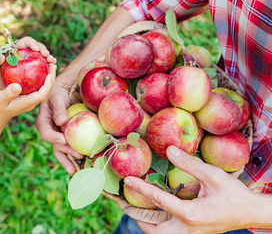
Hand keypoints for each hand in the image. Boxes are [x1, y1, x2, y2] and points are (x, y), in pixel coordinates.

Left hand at [0, 36, 56, 88]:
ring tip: (52, 62)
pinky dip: (49, 66)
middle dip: (43, 49)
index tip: (35, 49)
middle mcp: (27, 51)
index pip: (27, 41)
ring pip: (43, 56)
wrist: (3, 84)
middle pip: (38, 46)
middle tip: (46, 55)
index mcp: (18, 47)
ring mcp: (33, 60)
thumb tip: (1, 56)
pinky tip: (53, 69)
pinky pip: (45, 66)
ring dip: (49, 57)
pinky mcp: (37, 68)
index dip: (32, 43)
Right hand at [0, 63, 56, 121]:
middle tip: (53, 64)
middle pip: (46, 90)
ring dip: (49, 77)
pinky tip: (41, 69)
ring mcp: (31, 100)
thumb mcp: (0, 98)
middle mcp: (32, 102)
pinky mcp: (29, 97)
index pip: (42, 94)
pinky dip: (42, 78)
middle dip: (51, 78)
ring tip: (50, 65)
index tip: (50, 73)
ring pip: (44, 88)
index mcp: (27, 102)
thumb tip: (17, 86)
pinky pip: (39, 87)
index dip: (48, 84)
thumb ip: (8, 93)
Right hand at [36, 72, 83, 173]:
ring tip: (75, 170)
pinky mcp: (65, 139)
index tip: (64, 139)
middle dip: (66, 152)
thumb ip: (59, 109)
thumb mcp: (57, 99)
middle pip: (56, 145)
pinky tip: (81, 164)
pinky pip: (68, 149)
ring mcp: (57, 137)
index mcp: (43, 123)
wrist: (62, 95)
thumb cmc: (58, 94)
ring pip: (61, 151)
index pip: (47, 133)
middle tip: (78, 154)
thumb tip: (61, 121)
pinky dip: (74, 157)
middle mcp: (49, 133)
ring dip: (68, 160)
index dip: (55, 138)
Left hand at [125, 146, 258, 233]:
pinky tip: (153, 209)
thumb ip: (189, 164)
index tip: (127, 180)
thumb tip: (169, 149)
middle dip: (136, 216)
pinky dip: (157, 222)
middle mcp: (186, 228)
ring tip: (134, 205)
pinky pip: (168, 231)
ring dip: (145, 221)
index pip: (158, 200)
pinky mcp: (192, 233)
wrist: (250, 213)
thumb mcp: (213, 175)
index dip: (141, 188)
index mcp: (190, 214)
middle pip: (152, 228)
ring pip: (159, 233)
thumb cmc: (234, 195)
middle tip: (124, 201)